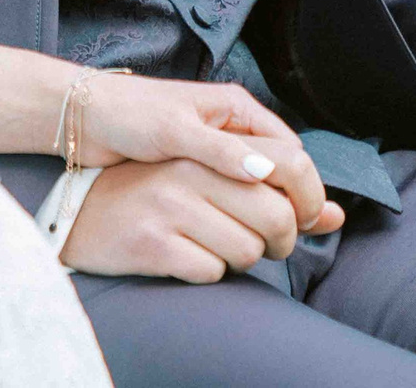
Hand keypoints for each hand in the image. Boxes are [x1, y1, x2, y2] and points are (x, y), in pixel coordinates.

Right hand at [61, 154, 342, 281]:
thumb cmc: (154, 189)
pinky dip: (209, 272)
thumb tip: (336, 216)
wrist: (78, 208)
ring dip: (243, 257)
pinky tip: (189, 256)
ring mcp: (168, 206)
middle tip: (270, 244)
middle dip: (283, 239)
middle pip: (276, 215)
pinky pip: (212, 272)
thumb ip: (273, 187)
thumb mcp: (210, 172)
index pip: (291, 163)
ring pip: (248, 251)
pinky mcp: (152, 244)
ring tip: (219, 244)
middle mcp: (190, 169)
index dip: (308, 198)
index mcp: (208, 143)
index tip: (300, 216)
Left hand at [72, 73, 342, 238]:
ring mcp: (218, 151)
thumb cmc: (128, 115)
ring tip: (273, 244)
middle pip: (284, 169)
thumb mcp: (174, 131)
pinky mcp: (200, 171)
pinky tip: (245, 236)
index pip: (290, 151)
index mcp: (236, 109)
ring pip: (263, 186)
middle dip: (294, 203)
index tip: (302, 221)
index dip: (302, 187)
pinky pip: (237, 194)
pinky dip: (247, 214)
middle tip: (290, 240)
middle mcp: (233, 128)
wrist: (85, 118)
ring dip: (272, 212)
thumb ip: (219, 151)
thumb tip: (263, 171)